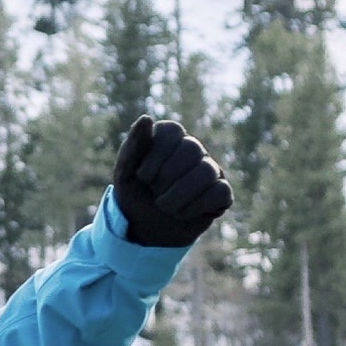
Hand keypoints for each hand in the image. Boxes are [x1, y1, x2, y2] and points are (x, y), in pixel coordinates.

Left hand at [112, 116, 231, 249]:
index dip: (156, 156)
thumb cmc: (133, 193)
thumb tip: (147, 118)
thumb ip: (133, 145)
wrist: (144, 227)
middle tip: (154, 192)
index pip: (173, 130)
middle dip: (167, 176)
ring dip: (180, 195)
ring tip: (165, 207)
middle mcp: (193, 148)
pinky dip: (196, 206)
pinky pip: (221, 192)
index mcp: (169, 137)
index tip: (142, 177)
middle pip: (192, 149)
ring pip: (207, 171)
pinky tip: (182, 213)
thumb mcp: (124, 172)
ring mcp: (210, 169)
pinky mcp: (221, 193)